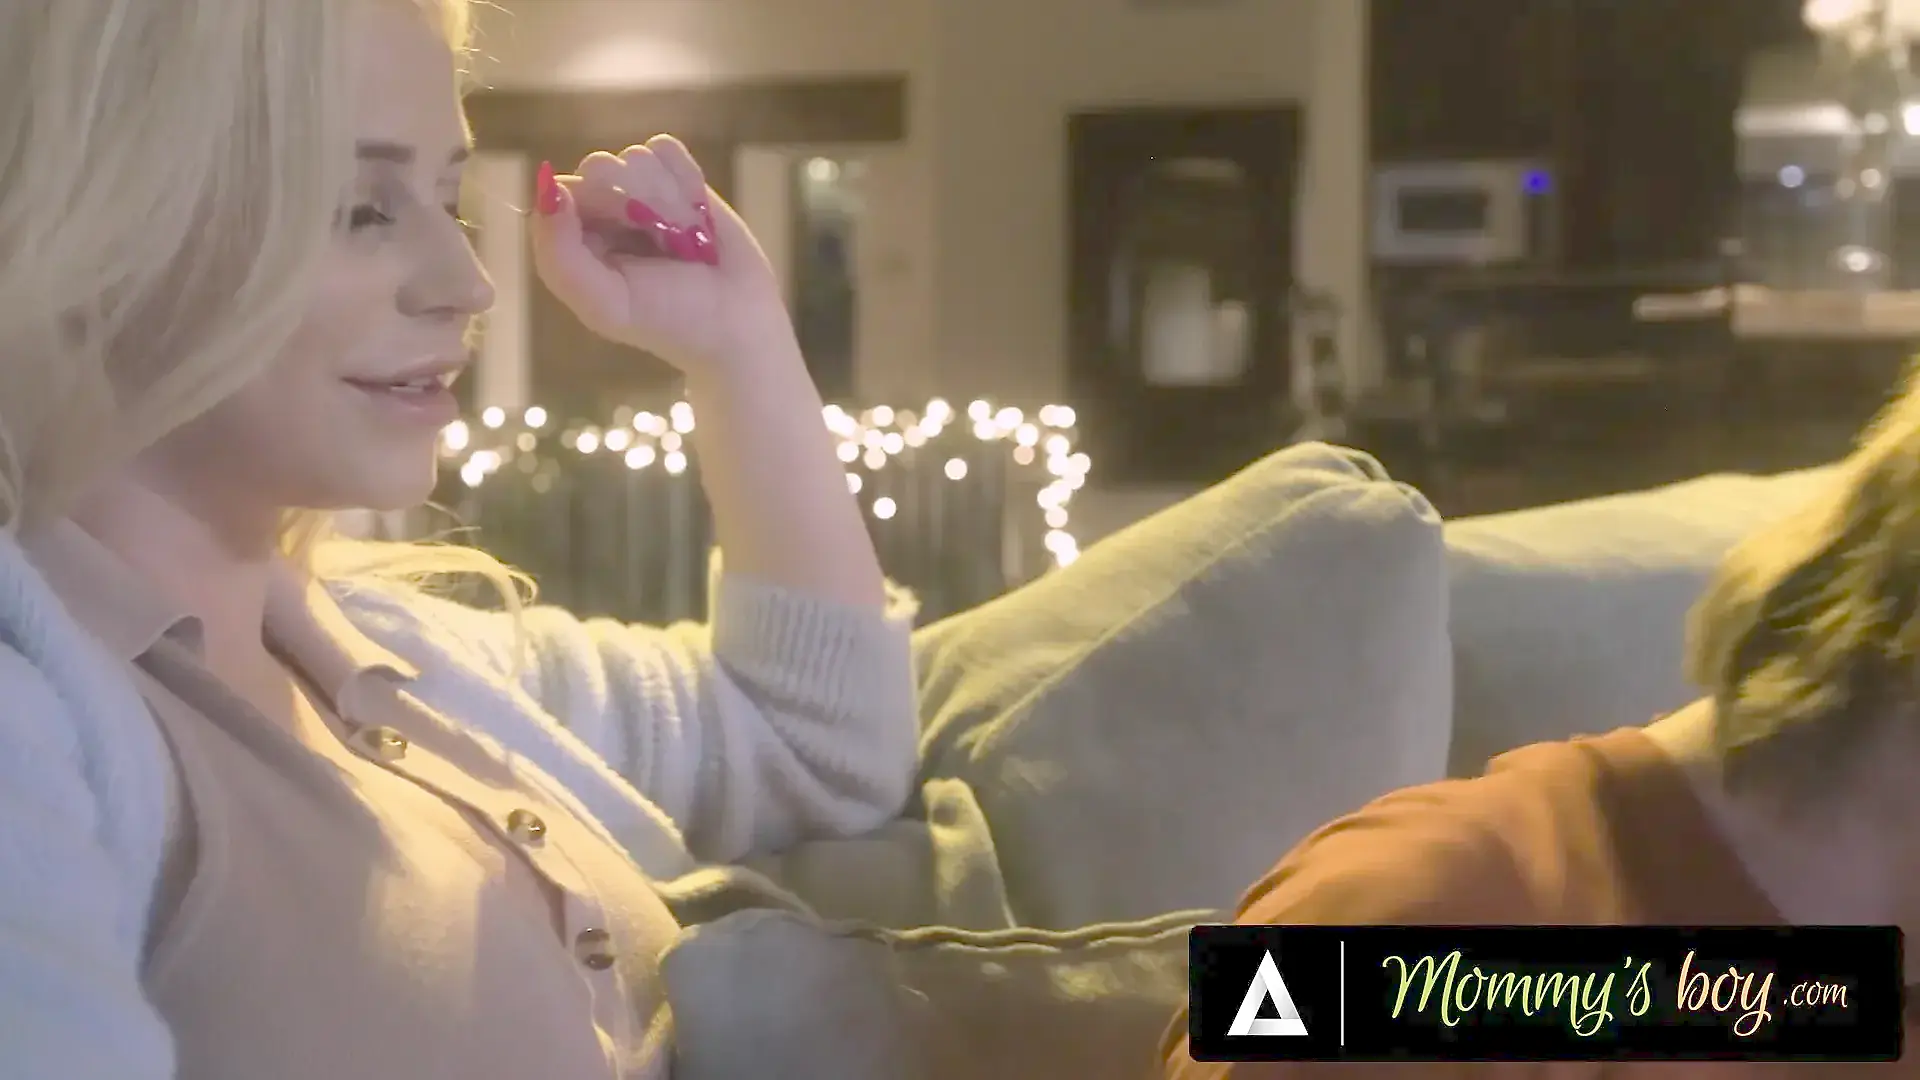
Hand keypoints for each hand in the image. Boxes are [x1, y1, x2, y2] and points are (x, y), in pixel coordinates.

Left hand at [528, 135, 791, 377]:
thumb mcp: (606, 303)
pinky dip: (685, 178)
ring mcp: (639, 191)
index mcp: (574, 242)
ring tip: (685, 239)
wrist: (740, 321)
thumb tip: (550, 187)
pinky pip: (665, 149)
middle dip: (638, 204)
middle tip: (664, 247)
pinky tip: (698, 214)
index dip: (597, 206)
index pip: (563, 191)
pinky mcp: (676, 177)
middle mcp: (601, 212)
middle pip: (599, 167)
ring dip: (668, 199)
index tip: (626, 237)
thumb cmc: (670, 320)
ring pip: (636, 156)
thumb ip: (560, 255)